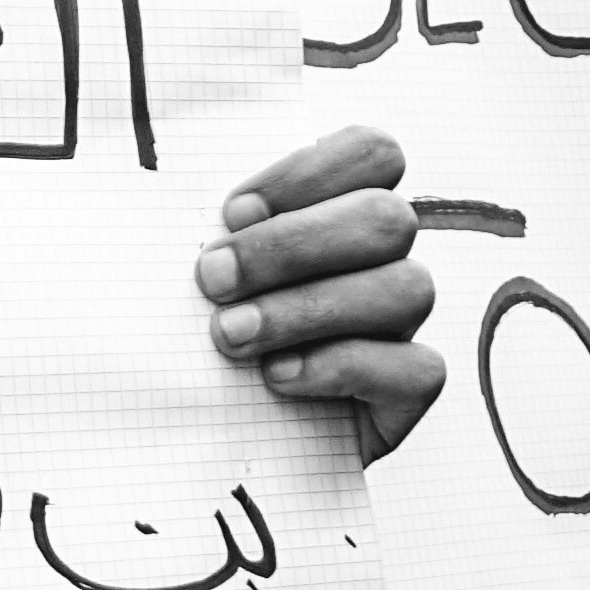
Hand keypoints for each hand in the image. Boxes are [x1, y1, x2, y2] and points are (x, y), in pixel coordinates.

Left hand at [197, 128, 436, 456]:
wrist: (204, 435)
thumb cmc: (196, 336)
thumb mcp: (192, 273)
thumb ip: (201, 231)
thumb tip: (173, 207)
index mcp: (342, 207)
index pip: (373, 154)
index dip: (308, 175)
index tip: (232, 214)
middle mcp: (384, 259)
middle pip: (386, 218)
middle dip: (292, 246)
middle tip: (213, 281)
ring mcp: (402, 324)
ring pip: (406, 289)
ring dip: (308, 308)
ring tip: (232, 337)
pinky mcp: (409, 390)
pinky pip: (417, 369)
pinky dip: (343, 367)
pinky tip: (280, 377)